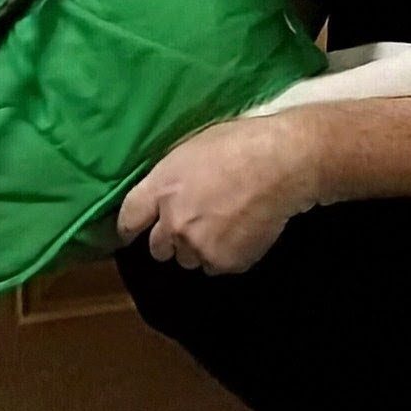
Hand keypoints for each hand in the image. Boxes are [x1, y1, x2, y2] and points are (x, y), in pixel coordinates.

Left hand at [116, 116, 318, 273]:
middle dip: (170, 239)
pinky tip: (243, 232)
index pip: (128, 220)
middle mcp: (173, 222)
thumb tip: (163, 194)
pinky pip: (217, 266)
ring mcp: (198, 246)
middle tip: (194, 224)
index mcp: (161, 188)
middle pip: (157, 248)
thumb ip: (169, 178)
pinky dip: (227, 255)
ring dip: (200, 248)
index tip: (134, 233)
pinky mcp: (224, 262)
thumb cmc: (240, 144)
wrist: (282, 164)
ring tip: (224, 226)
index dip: (130, 228)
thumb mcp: (191, 150)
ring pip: (189, 260)